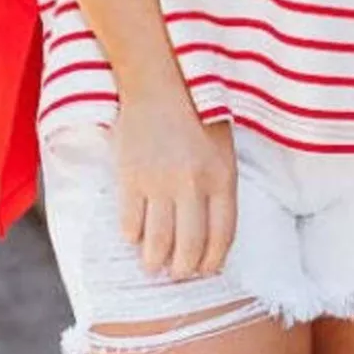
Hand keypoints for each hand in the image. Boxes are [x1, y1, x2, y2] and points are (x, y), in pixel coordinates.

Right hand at [108, 94, 238, 281]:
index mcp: (222, 177)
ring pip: (157, 243)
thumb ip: (219, 186)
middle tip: (176, 273)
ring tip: (152, 264)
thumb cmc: (197, 111)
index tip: (205, 269)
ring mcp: (160, 183)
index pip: (222, 236)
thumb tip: (209, 232)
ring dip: (154, 261)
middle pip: (189, 247)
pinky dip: (132, 235)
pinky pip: (130, 223)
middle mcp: (193, 186)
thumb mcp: (223, 147)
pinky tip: (134, 235)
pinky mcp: (130, 178)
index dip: (213, 261)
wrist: (160, 80)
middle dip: (183, 269)